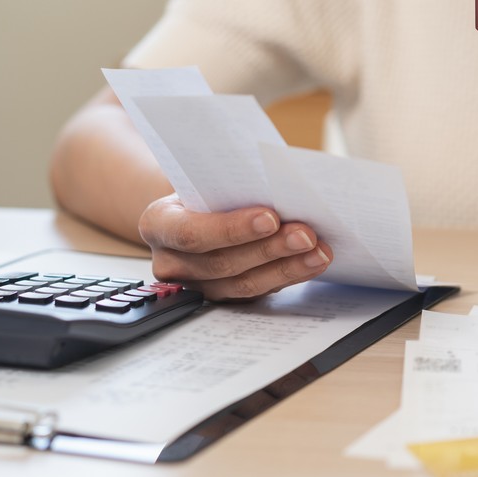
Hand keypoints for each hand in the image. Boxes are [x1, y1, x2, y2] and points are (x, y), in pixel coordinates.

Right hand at [138, 195, 332, 300]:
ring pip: (243, 284)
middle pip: (222, 263)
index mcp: (158, 225)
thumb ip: (232, 184)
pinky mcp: (223, 298)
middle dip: (269, 249)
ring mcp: (196, 286)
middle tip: (306, 234)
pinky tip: (313, 262)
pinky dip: (290, 275)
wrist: (194, 208)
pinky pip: (259, 292)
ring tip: (319, 251)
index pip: (192, 233)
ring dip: (287, 267)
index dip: (232, 229)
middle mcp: (171, 262)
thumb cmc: (204, 188)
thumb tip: (284, 184)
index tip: (271, 217)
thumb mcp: (206, 178)